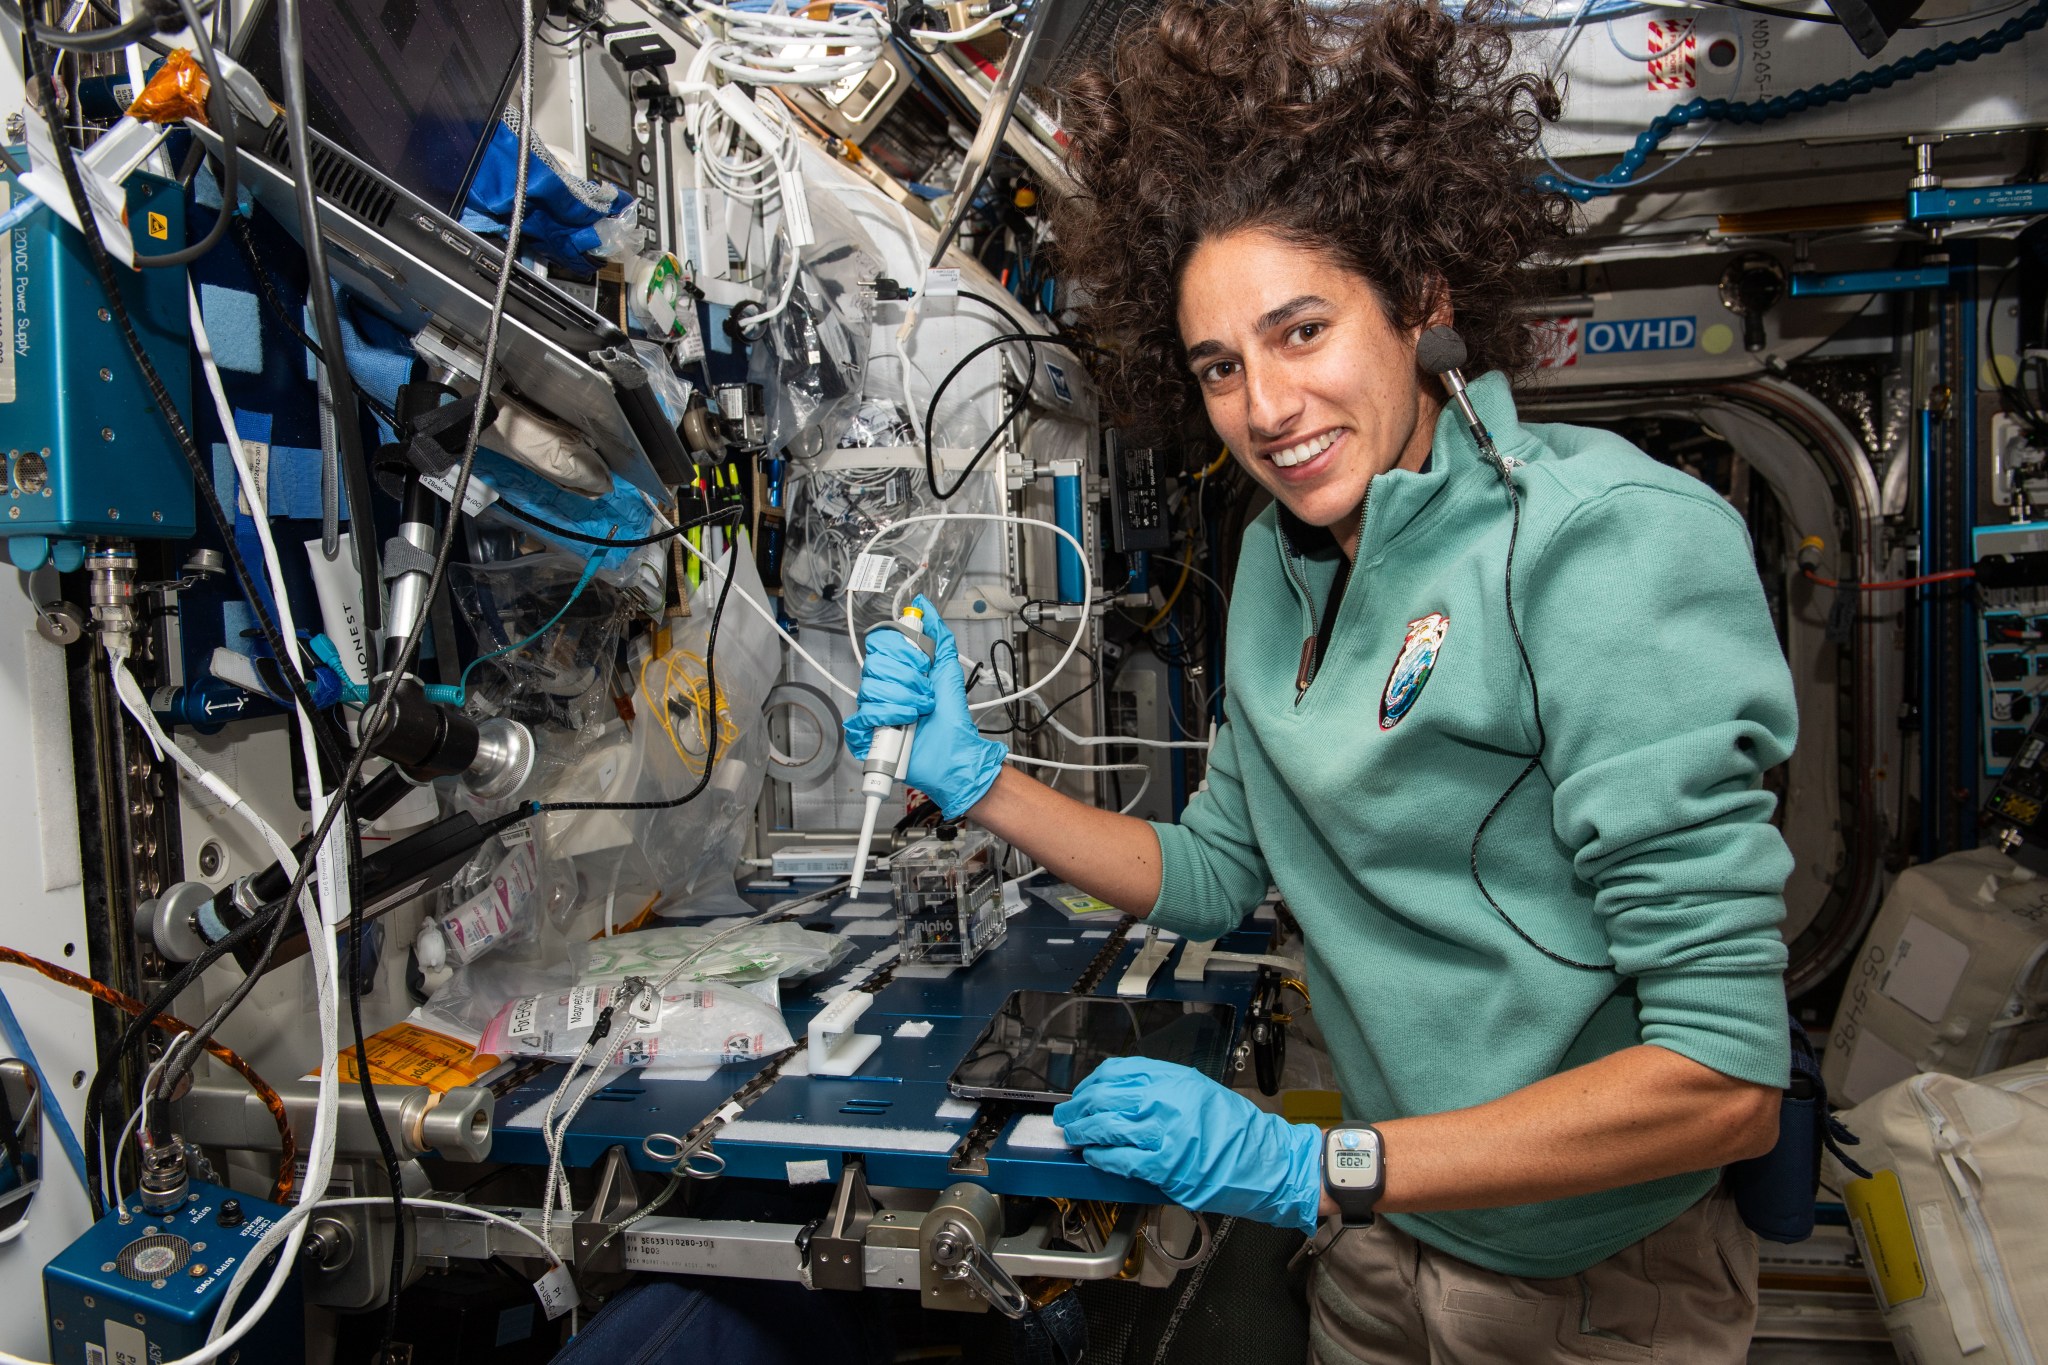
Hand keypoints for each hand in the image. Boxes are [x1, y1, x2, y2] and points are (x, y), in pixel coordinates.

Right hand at [841, 596, 1006, 818]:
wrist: (953, 753)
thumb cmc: (951, 718)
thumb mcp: (947, 669)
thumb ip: (937, 635)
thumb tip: (925, 606)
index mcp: (896, 671)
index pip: (880, 644)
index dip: (903, 651)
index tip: (922, 664)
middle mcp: (880, 689)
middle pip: (875, 665)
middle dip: (908, 679)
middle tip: (925, 693)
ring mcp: (871, 711)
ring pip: (871, 689)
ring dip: (904, 700)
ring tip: (920, 711)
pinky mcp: (865, 735)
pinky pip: (865, 715)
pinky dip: (890, 716)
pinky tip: (905, 723)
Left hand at [1053, 1058, 1322, 1234]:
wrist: (1264, 1160)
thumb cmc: (1233, 1129)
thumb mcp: (1196, 1090)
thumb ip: (1160, 1087)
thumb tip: (1119, 1093)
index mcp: (1172, 1078)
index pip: (1115, 1072)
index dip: (1090, 1084)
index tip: (1081, 1094)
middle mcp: (1165, 1100)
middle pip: (1103, 1098)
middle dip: (1077, 1108)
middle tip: (1067, 1116)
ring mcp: (1163, 1134)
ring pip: (1106, 1127)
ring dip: (1083, 1132)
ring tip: (1074, 1135)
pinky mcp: (1163, 1167)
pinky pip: (1119, 1159)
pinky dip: (1100, 1157)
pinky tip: (1093, 1156)